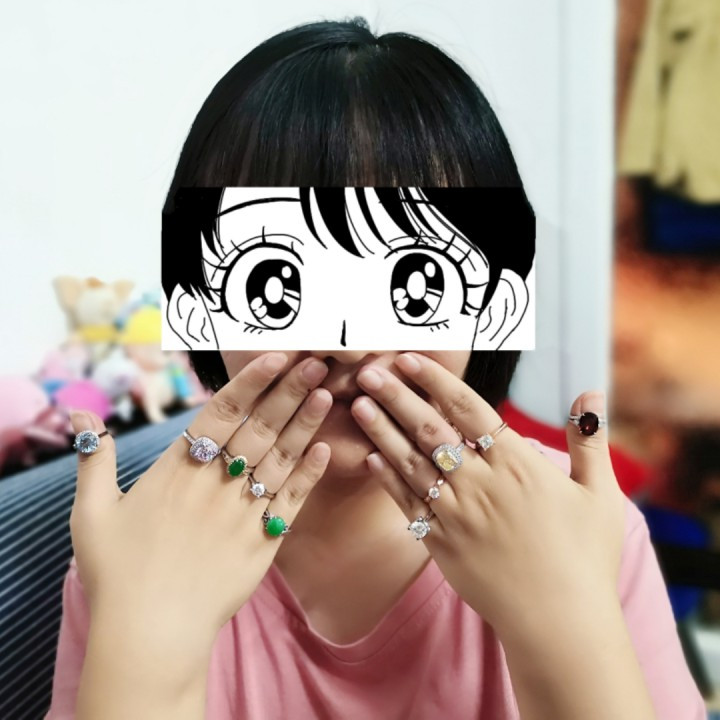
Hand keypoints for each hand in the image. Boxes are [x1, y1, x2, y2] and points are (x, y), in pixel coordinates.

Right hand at [69, 352, 331, 652]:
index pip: (222, 412)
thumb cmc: (117, 573)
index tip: (278, 355)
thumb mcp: (92, 512)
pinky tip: (325, 449)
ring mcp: (244, 513)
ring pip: (281, 458)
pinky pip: (292, 501)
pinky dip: (310, 475)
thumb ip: (94, 460)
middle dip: (291, 391)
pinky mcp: (263, 543)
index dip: (253, 380)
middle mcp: (216, 484)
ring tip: (327, 393)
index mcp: (177, 470)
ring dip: (306, 424)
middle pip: (260, 428)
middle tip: (318, 361)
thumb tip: (80, 418)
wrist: (150, 632)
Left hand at [351, 352, 625, 638]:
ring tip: (358, 405)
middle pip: (430, 429)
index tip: (409, 359)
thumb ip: (589, 442)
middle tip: (368, 370)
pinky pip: (408, 503)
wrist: (559, 623)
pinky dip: (388, 479)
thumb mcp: (600, 496)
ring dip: (382, 431)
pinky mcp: (440, 543)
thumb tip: (590, 395)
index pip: (468, 408)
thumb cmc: (586, 559)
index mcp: (517, 464)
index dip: (435, 380)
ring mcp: (456, 514)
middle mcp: (480, 483)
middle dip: (396, 396)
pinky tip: (370, 458)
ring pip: (411, 462)